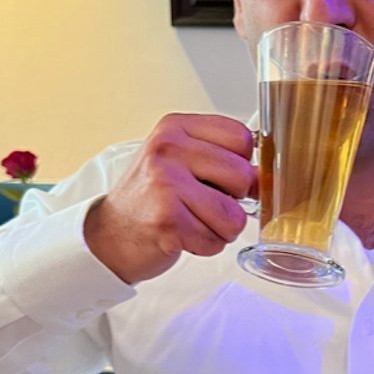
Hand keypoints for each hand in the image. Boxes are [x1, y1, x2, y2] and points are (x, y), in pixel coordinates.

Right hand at [83, 114, 256, 284]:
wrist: (108, 235)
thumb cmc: (149, 200)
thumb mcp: (178, 162)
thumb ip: (219, 159)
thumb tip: (265, 175)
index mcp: (175, 128)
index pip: (241, 137)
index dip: (242, 164)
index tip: (222, 178)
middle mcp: (168, 150)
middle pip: (243, 176)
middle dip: (233, 201)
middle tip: (203, 204)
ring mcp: (166, 184)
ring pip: (234, 215)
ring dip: (220, 229)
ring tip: (193, 222)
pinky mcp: (168, 221)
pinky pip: (215, 240)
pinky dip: (205, 246)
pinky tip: (182, 236)